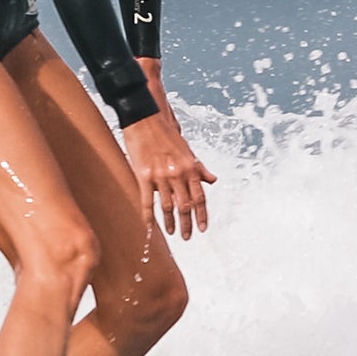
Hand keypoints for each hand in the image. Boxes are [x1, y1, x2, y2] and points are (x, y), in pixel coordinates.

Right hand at [123, 64, 215, 239]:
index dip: (202, 215)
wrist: (145, 119)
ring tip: (172, 233)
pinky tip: (150, 226)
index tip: (203, 228)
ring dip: (170, 222)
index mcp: (190, 167)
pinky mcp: (143, 175)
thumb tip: (213, 180)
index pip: (200, 197)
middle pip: (185, 205)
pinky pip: (147, 200)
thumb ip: (199, 168)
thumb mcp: (187, 150)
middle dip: (187, 224)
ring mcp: (160, 175)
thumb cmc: (166, 134)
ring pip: (167, 206)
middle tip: (187, 237)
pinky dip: (148, 215)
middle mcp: (177, 173)